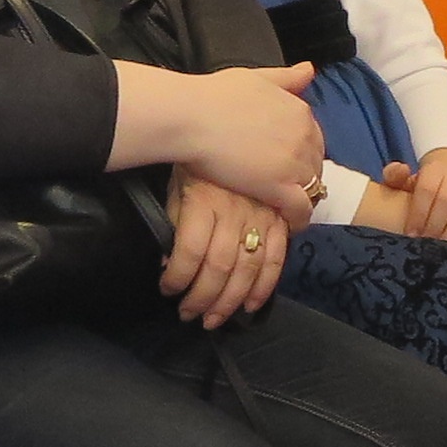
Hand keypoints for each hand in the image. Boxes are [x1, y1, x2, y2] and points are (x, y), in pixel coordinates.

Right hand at [157, 63, 323, 210]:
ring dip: (303, 198)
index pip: (314, 139)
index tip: (288, 164)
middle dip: (304, 176)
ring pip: (313, 187)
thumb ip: (285, 78)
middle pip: (316, 164)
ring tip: (286, 208)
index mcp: (300, 111)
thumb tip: (309, 70)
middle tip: (285, 188)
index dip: (302, 154)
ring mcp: (294, 162)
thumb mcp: (256, 77)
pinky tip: (289, 224)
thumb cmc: (214, 95)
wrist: (192, 118)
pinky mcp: (280, 187)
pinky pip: (301, 209)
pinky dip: (299, 219)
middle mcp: (304, 136)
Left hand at [161, 170, 290, 327]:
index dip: (176, 278)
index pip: (189, 252)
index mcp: (204, 203)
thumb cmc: (199, 158)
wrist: (231, 126)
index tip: (167, 290)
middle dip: (202, 299)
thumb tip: (169, 260)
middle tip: (190, 316)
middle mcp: (233, 213)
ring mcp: (260, 216)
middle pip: (219, 267)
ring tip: (215, 319)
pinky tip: (251, 304)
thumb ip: (175, 221)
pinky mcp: (278, 218)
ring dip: (230, 301)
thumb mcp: (177, 185)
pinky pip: (276, 258)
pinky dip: (265, 286)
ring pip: (247, 269)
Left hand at [396, 146, 446, 245]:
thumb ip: (394, 176)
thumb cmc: (427, 183)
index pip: (427, 189)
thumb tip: (400, 170)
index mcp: (435, 169)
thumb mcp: (407, 178)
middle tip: (425, 247)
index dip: (419, 214)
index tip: (411, 235)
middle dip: (435, 226)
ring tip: (443, 250)